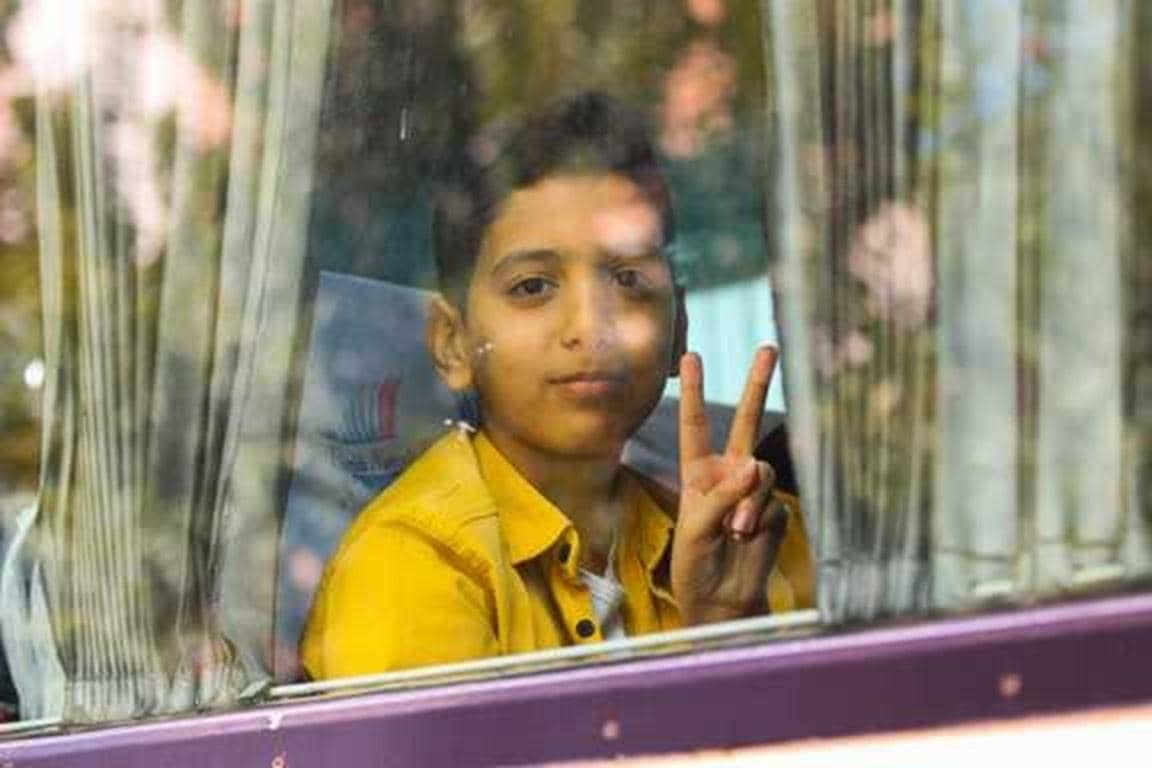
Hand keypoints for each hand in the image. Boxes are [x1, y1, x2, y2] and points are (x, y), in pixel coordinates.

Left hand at [671, 346, 786, 624]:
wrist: (722, 597)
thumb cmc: (695, 562)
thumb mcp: (695, 526)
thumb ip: (723, 493)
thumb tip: (755, 465)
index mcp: (697, 472)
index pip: (695, 424)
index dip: (695, 391)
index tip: (691, 356)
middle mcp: (728, 473)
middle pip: (744, 421)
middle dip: (757, 385)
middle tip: (769, 348)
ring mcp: (754, 490)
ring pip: (760, 471)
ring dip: (748, 501)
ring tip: (735, 531)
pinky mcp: (775, 510)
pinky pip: (772, 500)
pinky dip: (759, 518)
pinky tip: (748, 538)